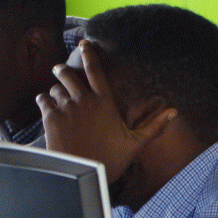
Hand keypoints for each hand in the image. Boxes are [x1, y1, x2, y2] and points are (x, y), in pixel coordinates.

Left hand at [36, 40, 175, 180]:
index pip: (95, 70)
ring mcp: (66, 108)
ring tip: (56, 94)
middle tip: (60, 69)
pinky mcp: (51, 117)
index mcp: (105, 102)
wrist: (84, 173)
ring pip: (55, 88)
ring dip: (55, 89)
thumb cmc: (110, 160)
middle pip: (68, 73)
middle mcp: (84, 100)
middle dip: (63, 69)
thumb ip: (154, 125)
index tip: (84, 44)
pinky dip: (44, 101)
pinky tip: (47, 105)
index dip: (89, 54)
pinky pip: (43, 100)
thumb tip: (174, 111)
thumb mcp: (135, 143)